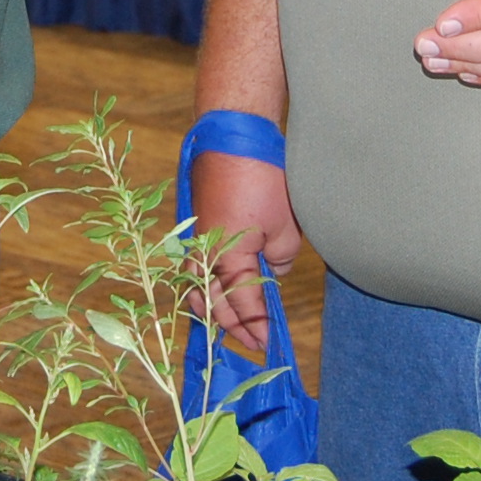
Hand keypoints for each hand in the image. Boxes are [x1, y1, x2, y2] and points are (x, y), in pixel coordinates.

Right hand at [189, 148, 302, 356]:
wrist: (233, 136)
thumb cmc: (262, 178)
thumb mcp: (285, 227)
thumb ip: (279, 260)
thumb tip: (273, 274)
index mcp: (225, 258)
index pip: (242, 307)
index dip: (257, 328)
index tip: (269, 345)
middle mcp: (203, 254)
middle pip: (212, 305)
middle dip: (233, 328)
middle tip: (254, 342)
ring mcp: (195, 240)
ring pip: (196, 288)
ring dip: (213, 309)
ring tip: (232, 325)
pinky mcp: (195, 228)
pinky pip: (195, 268)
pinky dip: (205, 286)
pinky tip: (218, 290)